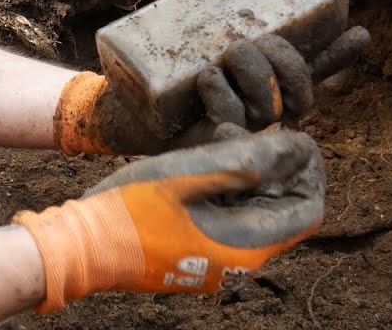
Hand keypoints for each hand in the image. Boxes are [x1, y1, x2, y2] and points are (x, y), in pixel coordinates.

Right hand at [13, 129, 324, 311]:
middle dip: (276, 167)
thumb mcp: (193, 173)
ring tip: (220, 142)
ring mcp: (217, 259)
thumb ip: (249, 160)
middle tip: (247, 132)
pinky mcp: (196, 252)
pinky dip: (227, 189)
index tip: (288, 136)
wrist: (83, 246)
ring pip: (256, 211)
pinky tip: (201, 164)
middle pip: (283, 208)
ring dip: (249, 174)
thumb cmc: (133, 208)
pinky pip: (229, 218)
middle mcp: (240, 260)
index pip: (308, 208)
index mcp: (247, 245)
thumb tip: (298, 145)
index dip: (308, 169)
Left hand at [53, 26, 370, 155]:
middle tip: (250, 43)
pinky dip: (222, 98)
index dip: (339, 55)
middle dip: (283, 63)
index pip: (314, 69)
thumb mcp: (187, 23)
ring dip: (250, 76)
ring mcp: (239, 128)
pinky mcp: (211, 143)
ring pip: (268, 107)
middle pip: (298, 89)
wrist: (126, 101)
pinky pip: (231, 124)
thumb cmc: (163, 62)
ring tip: (218, 60)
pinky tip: (209, 79)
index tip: (359, 33)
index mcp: (263, 79)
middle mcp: (259, 106)